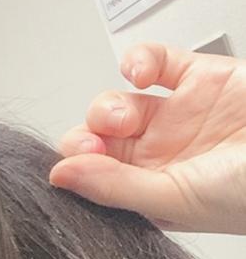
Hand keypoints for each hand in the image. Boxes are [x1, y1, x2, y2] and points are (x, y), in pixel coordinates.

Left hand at [49, 42, 245, 234]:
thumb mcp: (176, 198)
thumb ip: (115, 187)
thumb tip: (59, 176)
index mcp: (149, 193)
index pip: (94, 178)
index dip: (78, 166)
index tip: (78, 161)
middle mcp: (159, 156)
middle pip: (98, 140)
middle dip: (89, 137)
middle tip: (98, 141)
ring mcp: (177, 115)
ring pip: (119, 102)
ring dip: (109, 105)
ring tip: (125, 116)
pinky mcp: (199, 76)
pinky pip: (153, 62)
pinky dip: (137, 60)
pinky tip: (138, 73)